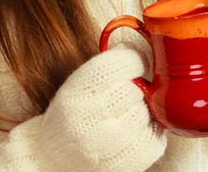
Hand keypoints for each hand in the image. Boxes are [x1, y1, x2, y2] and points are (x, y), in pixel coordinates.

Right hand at [42, 43, 166, 171]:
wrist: (52, 159)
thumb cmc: (72, 114)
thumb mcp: (77, 83)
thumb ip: (106, 63)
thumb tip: (135, 47)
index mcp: (76, 94)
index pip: (116, 66)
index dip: (134, 59)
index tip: (136, 62)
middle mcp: (88, 121)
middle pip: (133, 90)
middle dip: (137, 86)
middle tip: (130, 90)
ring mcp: (106, 147)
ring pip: (145, 113)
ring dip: (144, 108)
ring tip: (130, 111)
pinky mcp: (124, 165)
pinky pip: (155, 139)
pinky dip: (153, 130)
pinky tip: (138, 128)